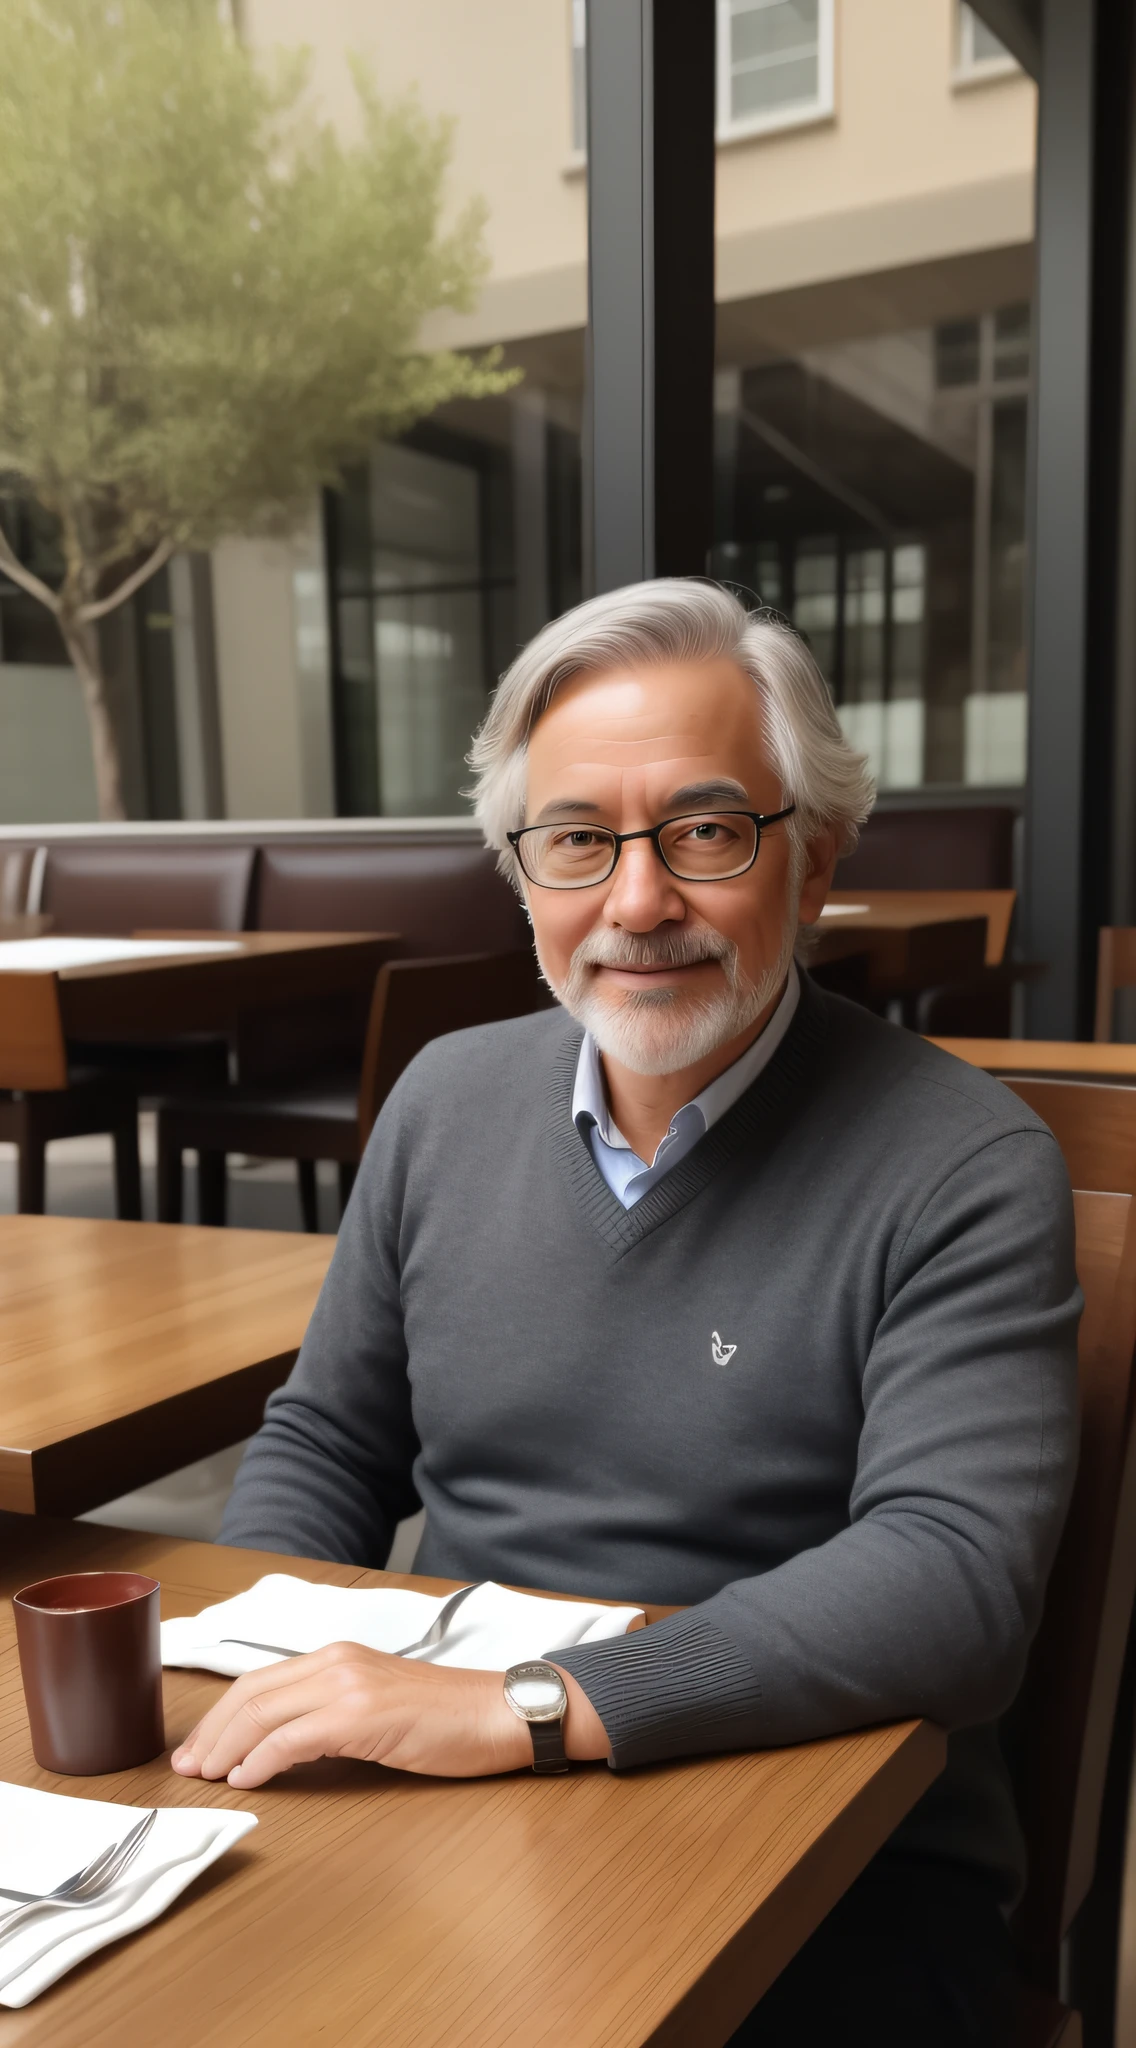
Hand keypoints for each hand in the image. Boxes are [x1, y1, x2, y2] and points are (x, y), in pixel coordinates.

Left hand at [170, 1644, 609, 1787]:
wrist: (497, 1713)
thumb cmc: (446, 1717)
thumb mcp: (378, 1705)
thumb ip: (332, 1713)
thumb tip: (284, 1745)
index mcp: (338, 1656)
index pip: (259, 1681)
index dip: (220, 1716)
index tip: (199, 1748)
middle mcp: (336, 1661)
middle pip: (250, 1693)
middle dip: (211, 1732)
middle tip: (189, 1767)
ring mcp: (348, 1685)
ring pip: (263, 1711)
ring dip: (226, 1746)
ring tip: (207, 1776)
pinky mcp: (361, 1714)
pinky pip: (292, 1736)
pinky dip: (261, 1758)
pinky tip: (246, 1779)